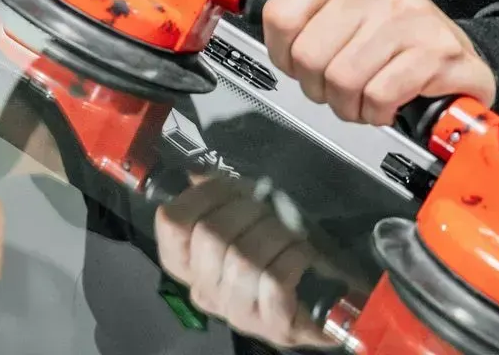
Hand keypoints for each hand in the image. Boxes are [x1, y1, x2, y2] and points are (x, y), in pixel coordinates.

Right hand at [155, 176, 339, 349]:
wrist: (325, 295)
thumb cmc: (279, 251)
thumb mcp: (246, 217)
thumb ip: (218, 197)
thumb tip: (197, 172)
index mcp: (189, 263)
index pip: (173, 223)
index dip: (201, 196)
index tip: (230, 189)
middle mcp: (205, 290)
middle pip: (209, 236)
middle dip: (246, 211)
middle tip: (268, 211)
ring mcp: (236, 312)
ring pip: (243, 260)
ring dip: (274, 235)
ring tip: (290, 234)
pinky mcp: (272, 325)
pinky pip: (273, 281)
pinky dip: (292, 258)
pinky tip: (301, 255)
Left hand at [261, 0, 494, 125]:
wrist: (455, 52)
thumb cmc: (389, 34)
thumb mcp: (338, 7)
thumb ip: (299, 15)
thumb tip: (259, 36)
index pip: (279, 18)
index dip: (284, 56)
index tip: (299, 64)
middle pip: (308, 55)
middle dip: (318, 87)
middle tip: (338, 88)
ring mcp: (409, 12)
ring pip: (342, 80)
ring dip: (349, 105)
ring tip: (365, 97)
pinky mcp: (437, 50)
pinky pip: (379, 96)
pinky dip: (377, 112)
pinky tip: (389, 103)